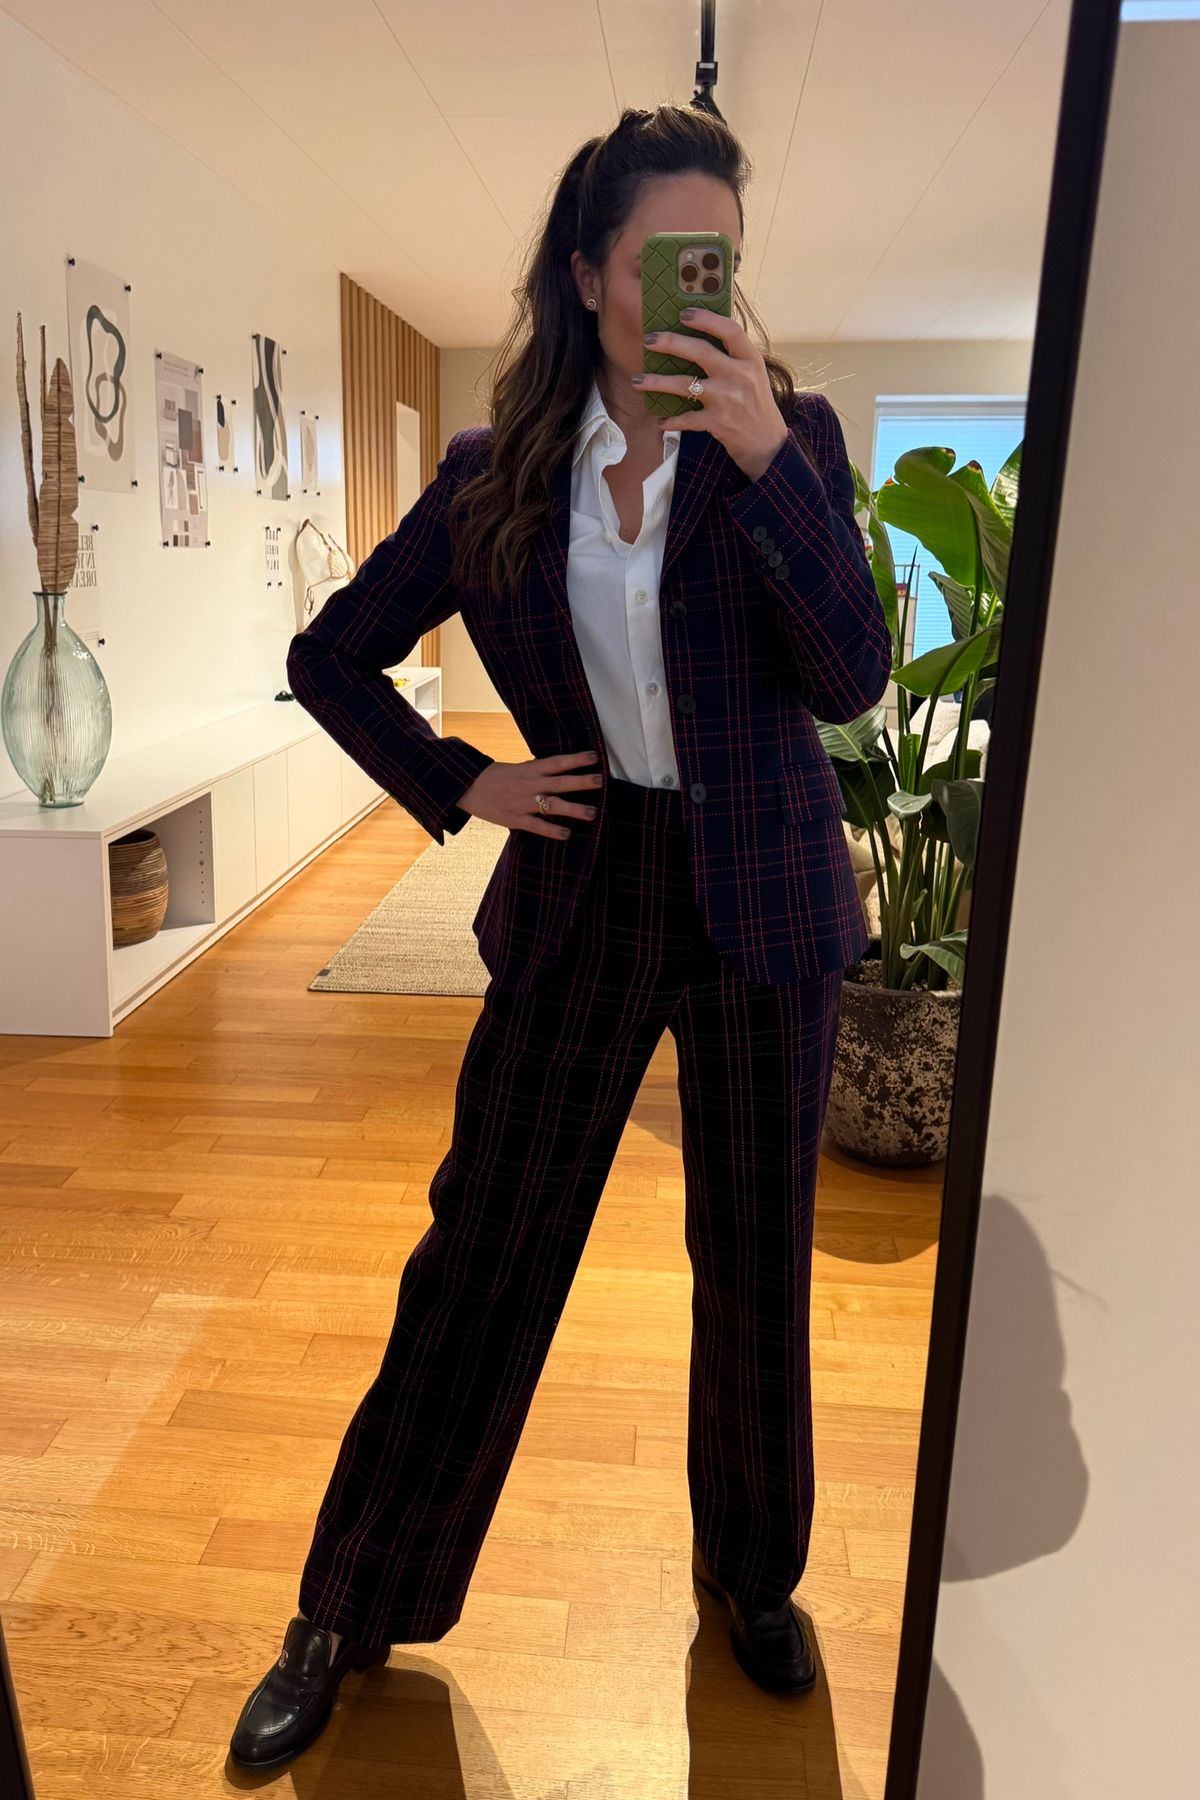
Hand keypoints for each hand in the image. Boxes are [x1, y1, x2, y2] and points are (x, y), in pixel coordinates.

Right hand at [457, 749, 603, 840]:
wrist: (466, 787)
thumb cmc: (494, 778)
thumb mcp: (516, 769)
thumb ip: (537, 771)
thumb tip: (558, 768)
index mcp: (529, 770)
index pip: (556, 762)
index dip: (575, 759)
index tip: (594, 756)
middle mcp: (528, 785)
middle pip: (559, 782)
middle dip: (580, 782)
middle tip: (600, 781)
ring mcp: (522, 803)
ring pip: (551, 805)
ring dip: (573, 809)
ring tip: (592, 813)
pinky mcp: (514, 819)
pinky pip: (536, 826)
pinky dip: (552, 830)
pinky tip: (567, 834)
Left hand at [635, 309, 789, 481]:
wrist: (767, 444)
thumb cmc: (756, 405)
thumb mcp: (754, 374)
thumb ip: (733, 357)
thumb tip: (699, 336)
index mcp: (750, 359)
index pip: (729, 330)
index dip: (706, 319)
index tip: (684, 313)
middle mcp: (739, 376)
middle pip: (700, 352)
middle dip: (670, 342)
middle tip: (648, 339)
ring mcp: (727, 399)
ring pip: (684, 384)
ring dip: (656, 382)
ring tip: (636, 381)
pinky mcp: (717, 422)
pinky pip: (686, 418)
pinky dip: (671, 420)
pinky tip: (660, 420)